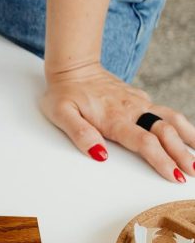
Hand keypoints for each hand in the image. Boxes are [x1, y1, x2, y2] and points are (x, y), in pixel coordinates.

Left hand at [41, 62, 194, 182]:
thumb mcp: (61, 114)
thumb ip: (80, 133)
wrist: (73, 67)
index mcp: (114, 118)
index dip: (161, 160)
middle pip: (165, 132)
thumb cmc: (64, 93)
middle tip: (193, 172)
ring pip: (172, 119)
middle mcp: (132, 110)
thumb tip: (100, 154)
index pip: (144, 142)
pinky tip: (189, 135)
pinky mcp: (141, 98)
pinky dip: (182, 124)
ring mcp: (139, 103)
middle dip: (181, 154)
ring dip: (189, 137)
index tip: (174, 176)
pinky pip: (166, 112)